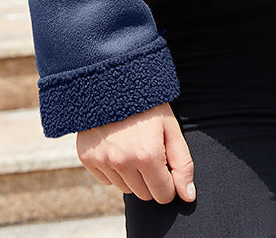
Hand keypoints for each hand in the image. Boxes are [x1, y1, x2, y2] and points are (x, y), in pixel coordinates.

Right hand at [77, 102, 195, 203]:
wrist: (112, 79)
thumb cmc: (147, 103)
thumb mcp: (170, 128)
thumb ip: (182, 163)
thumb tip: (188, 196)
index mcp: (147, 155)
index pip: (163, 194)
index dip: (170, 181)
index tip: (167, 164)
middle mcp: (122, 162)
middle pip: (144, 194)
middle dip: (152, 179)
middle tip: (151, 150)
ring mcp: (102, 160)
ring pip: (125, 188)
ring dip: (133, 174)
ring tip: (134, 144)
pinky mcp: (87, 157)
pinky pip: (106, 179)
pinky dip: (114, 169)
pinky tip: (117, 144)